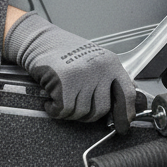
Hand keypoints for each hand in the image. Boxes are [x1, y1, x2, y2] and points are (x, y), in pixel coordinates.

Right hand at [3, 12, 136, 126]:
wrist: (39, 40)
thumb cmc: (64, 51)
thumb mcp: (94, 59)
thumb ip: (110, 78)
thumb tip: (128, 98)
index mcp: (110, 63)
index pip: (127, 94)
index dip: (126, 113)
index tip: (123, 126)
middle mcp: (99, 69)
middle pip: (102, 109)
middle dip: (88, 115)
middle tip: (76, 107)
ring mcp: (83, 76)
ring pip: (82, 112)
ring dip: (69, 112)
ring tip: (62, 98)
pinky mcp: (65, 83)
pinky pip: (64, 111)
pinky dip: (54, 110)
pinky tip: (51, 101)